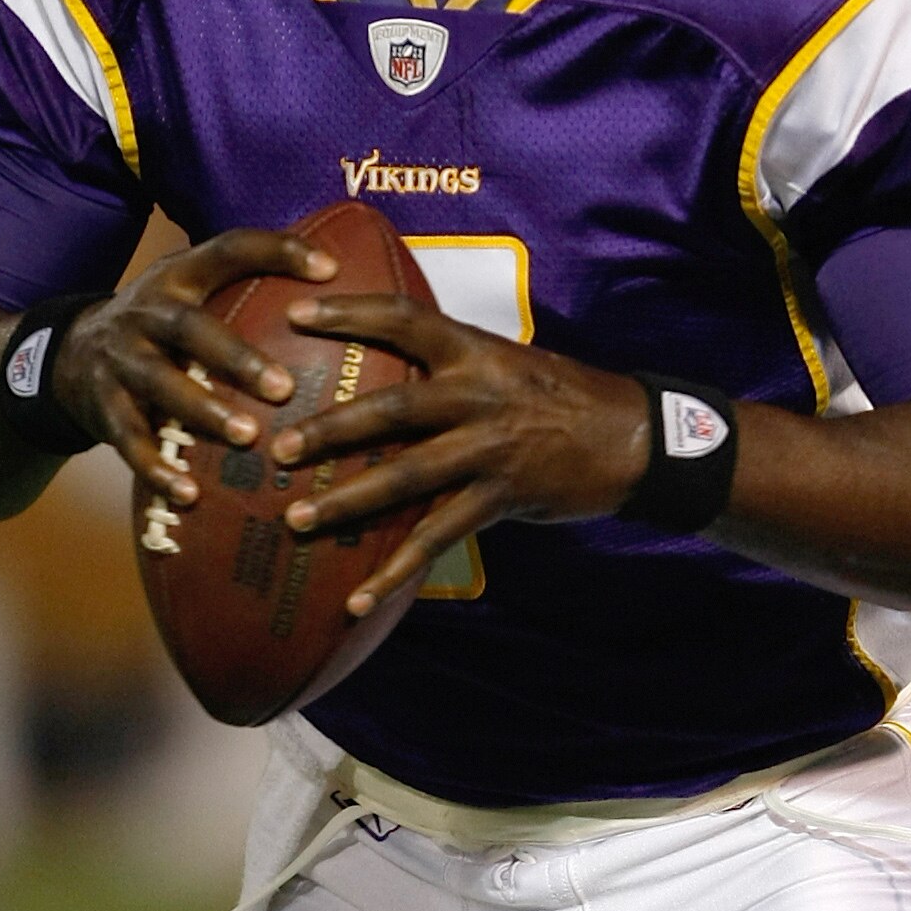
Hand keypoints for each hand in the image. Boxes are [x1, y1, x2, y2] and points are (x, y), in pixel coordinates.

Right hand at [51, 228, 336, 502]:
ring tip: (246, 438)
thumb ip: (247, 287)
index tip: (330, 270)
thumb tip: (343, 280)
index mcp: (179, 277)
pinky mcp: (103, 405)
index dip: (277, 251)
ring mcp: (120, 359)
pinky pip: (130, 440)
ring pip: (159, 384)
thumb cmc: (161, 328)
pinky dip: (158, 468)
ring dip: (203, 412)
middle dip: (235, 357)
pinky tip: (188, 493)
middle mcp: (145, 312)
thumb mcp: (191, 292)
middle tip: (284, 389)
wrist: (68, 355)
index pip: (230, 249)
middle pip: (189, 328)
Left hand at [270, 286, 652, 611]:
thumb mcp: (510, 363)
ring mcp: (490, 448)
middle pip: (391, 408)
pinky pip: (438, 537)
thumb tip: (392, 369)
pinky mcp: (502, 496)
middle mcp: (478, 395)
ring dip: (347, 500)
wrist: (634, 437)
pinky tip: (358, 598)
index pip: (403, 318)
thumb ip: (454, 366)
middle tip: (276, 444)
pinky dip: (395, 572)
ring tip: (295, 518)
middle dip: (330, 428)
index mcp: (475, 351)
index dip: (349, 311)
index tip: (296, 312)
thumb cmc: (566, 397)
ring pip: (406, 476)